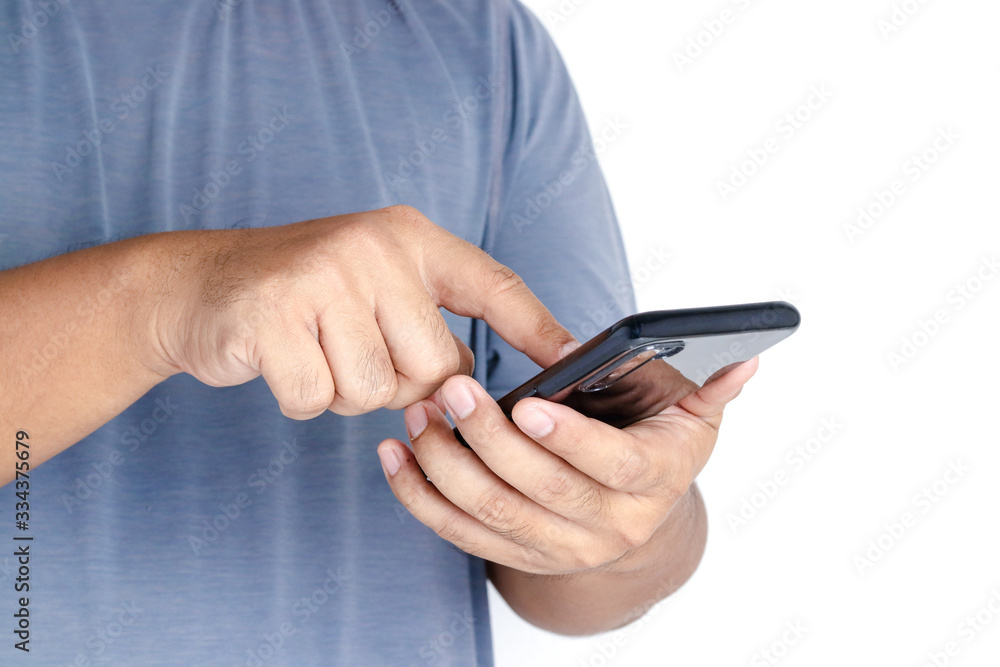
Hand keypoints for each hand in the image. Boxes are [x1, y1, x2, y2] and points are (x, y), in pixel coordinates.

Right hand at [144, 205, 575, 416]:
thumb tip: (470, 381)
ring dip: (346, 390)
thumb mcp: (370, 286)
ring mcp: (322, 275)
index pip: (493, 283)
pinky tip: (280, 360)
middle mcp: (373, 246)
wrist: (197, 287)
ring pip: (378, 388)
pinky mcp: (273, 313)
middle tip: (349, 349)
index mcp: (407, 236)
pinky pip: (320, 399)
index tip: (575, 362)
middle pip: (434, 364)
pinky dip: (301, 398)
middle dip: (398, 382)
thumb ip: (423, 321)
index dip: (539, 327)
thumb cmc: (299, 298)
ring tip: (312, 348)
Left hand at [377, 357, 757, 574]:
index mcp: (650, 483)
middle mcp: (605, 526)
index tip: (528, 402)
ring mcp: (557, 547)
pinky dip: (420, 496)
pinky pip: (459, 532)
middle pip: (538, 489)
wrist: (637, 525)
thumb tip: (745, 356)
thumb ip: (711, 387)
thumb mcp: (692, 419)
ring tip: (420, 414)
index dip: (569, 437)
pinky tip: (396, 456)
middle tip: (453, 390)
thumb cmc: (656, 452)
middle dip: (489, 439)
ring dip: (446, 464)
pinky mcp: (516, 554)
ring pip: (491, 512)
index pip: (611, 466)